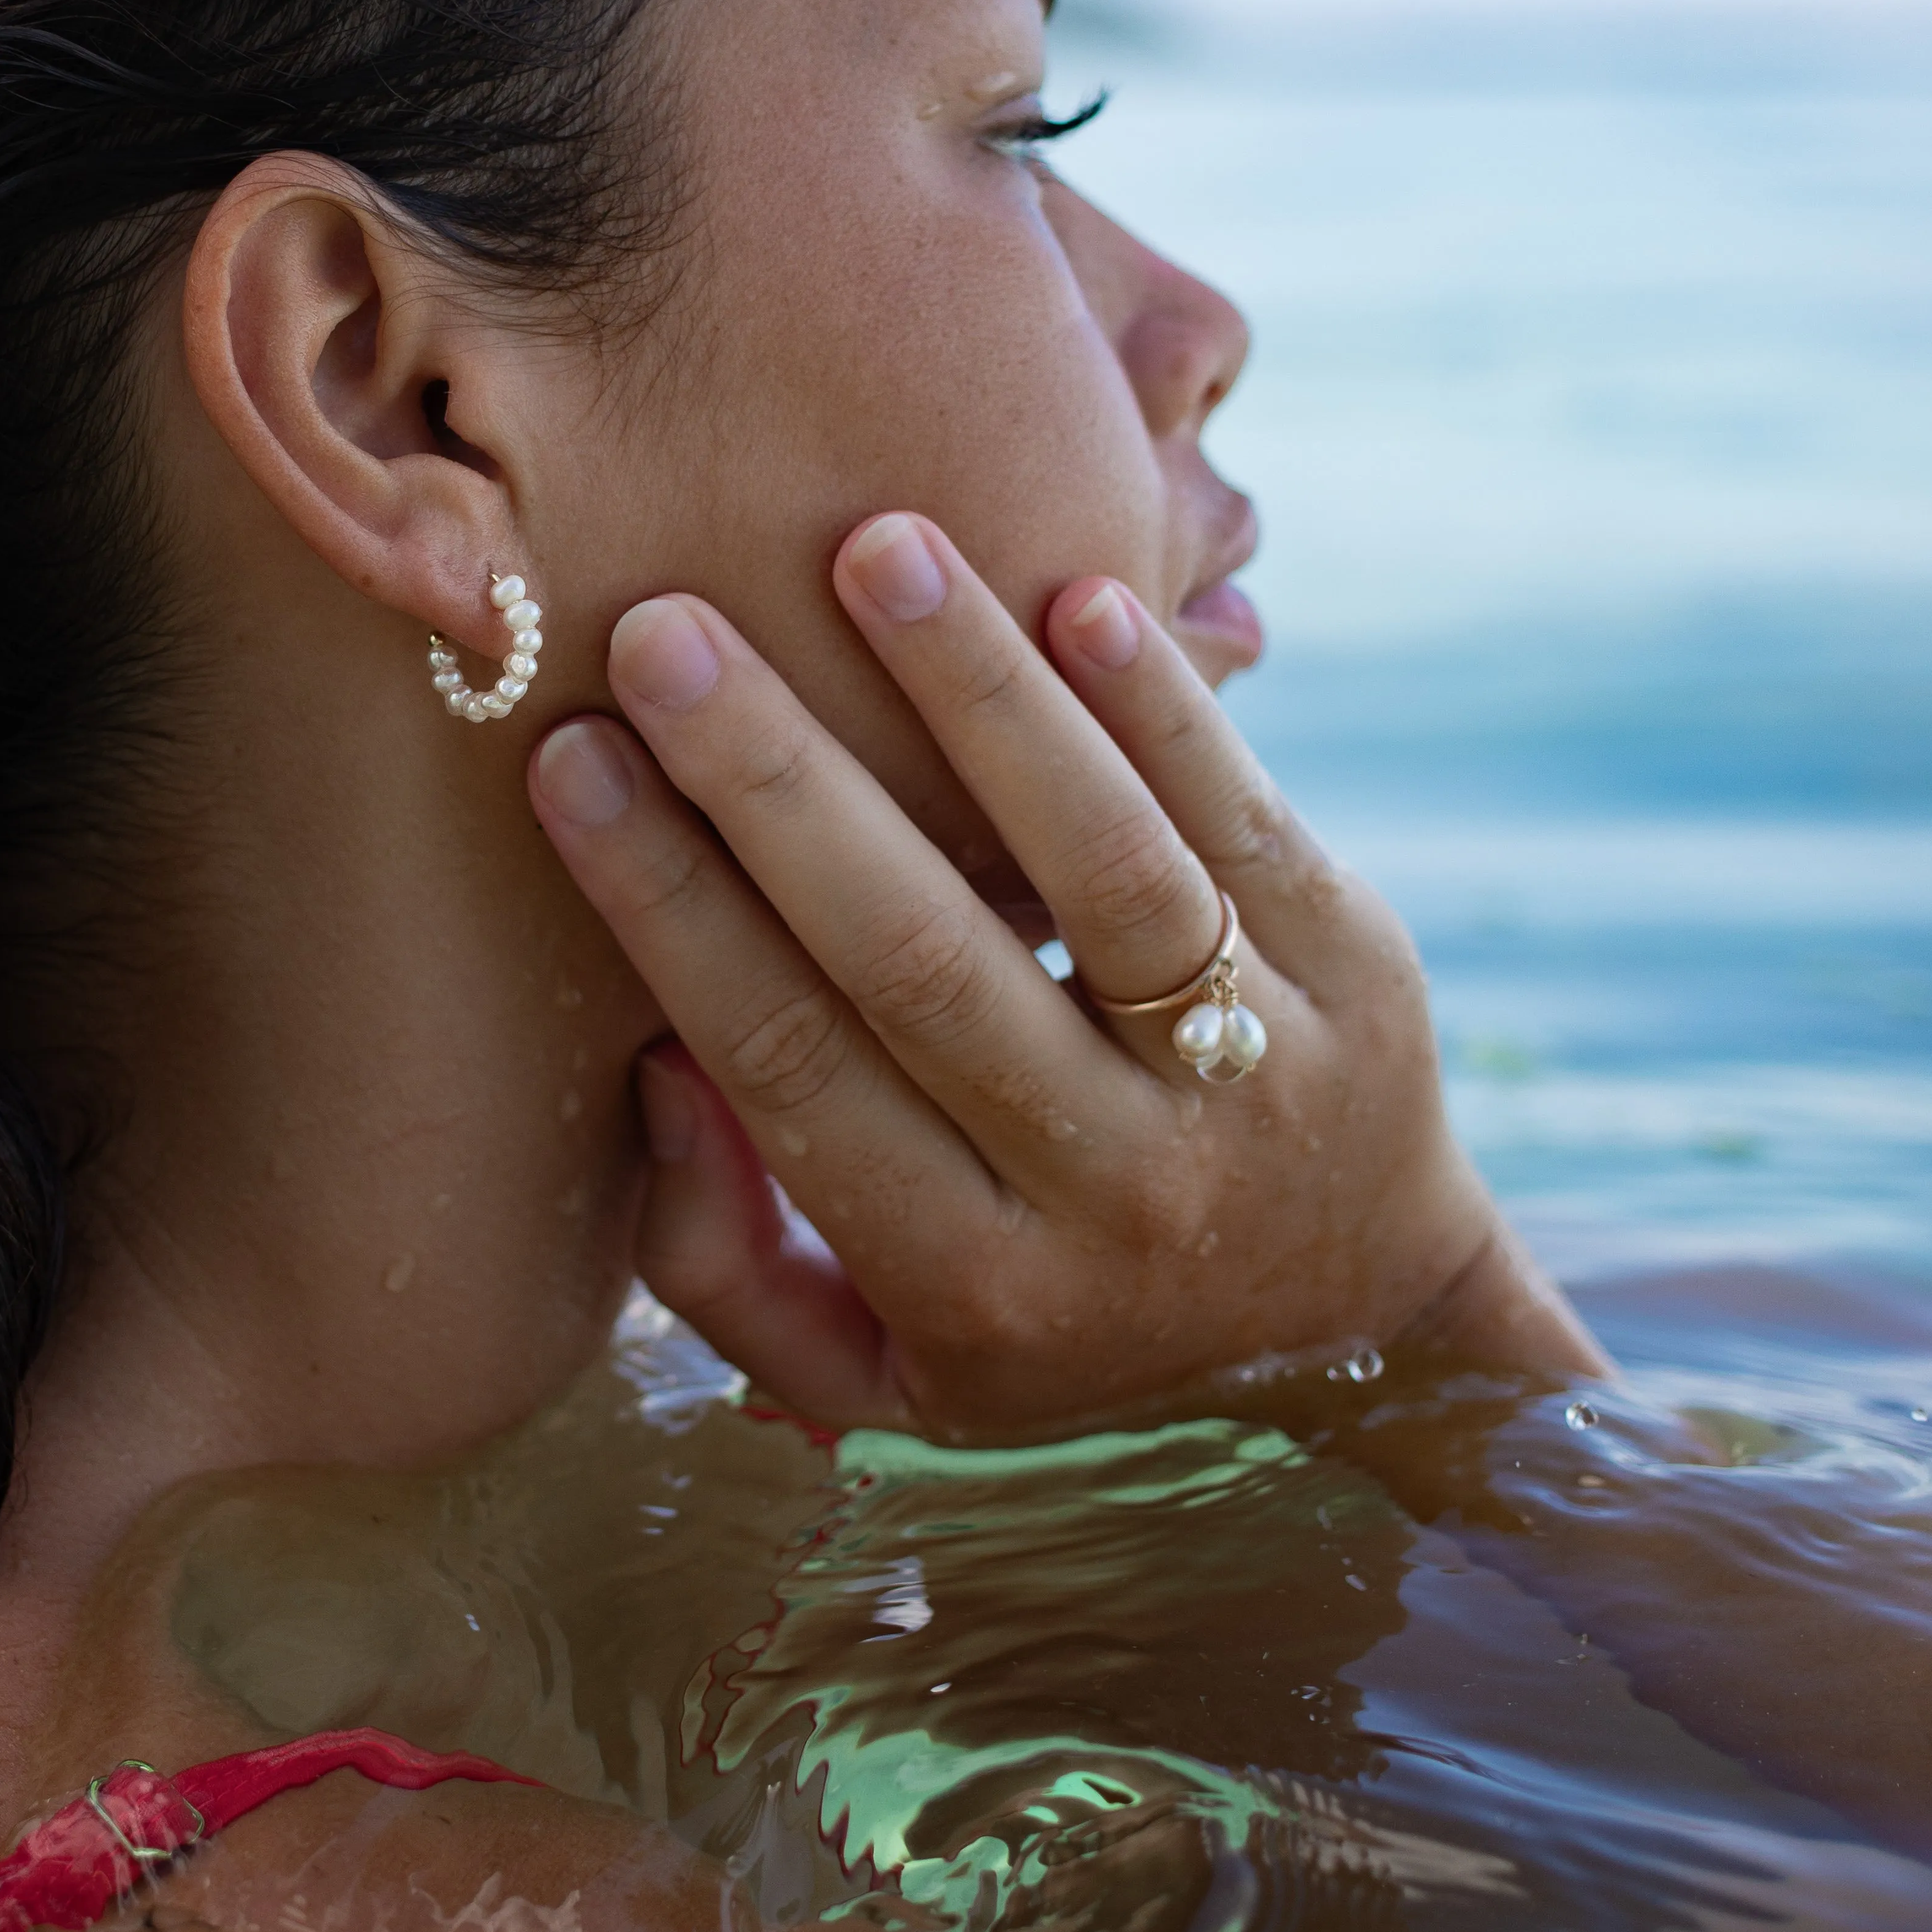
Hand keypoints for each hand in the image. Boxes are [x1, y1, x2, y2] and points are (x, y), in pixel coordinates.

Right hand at [528, 513, 1603, 1443]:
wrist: (1363, 1351)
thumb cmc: (1062, 1326)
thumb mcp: (885, 1383)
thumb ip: (726, 1267)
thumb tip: (651, 1067)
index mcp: (978, 1287)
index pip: (792, 1065)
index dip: (669, 909)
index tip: (568, 760)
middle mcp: (1122, 1193)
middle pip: (922, 961)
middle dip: (777, 784)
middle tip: (662, 635)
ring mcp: (1259, 1079)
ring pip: (1103, 869)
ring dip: (983, 701)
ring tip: (876, 548)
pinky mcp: (1363, 982)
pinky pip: (1248, 825)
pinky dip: (1166, 708)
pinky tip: (1076, 596)